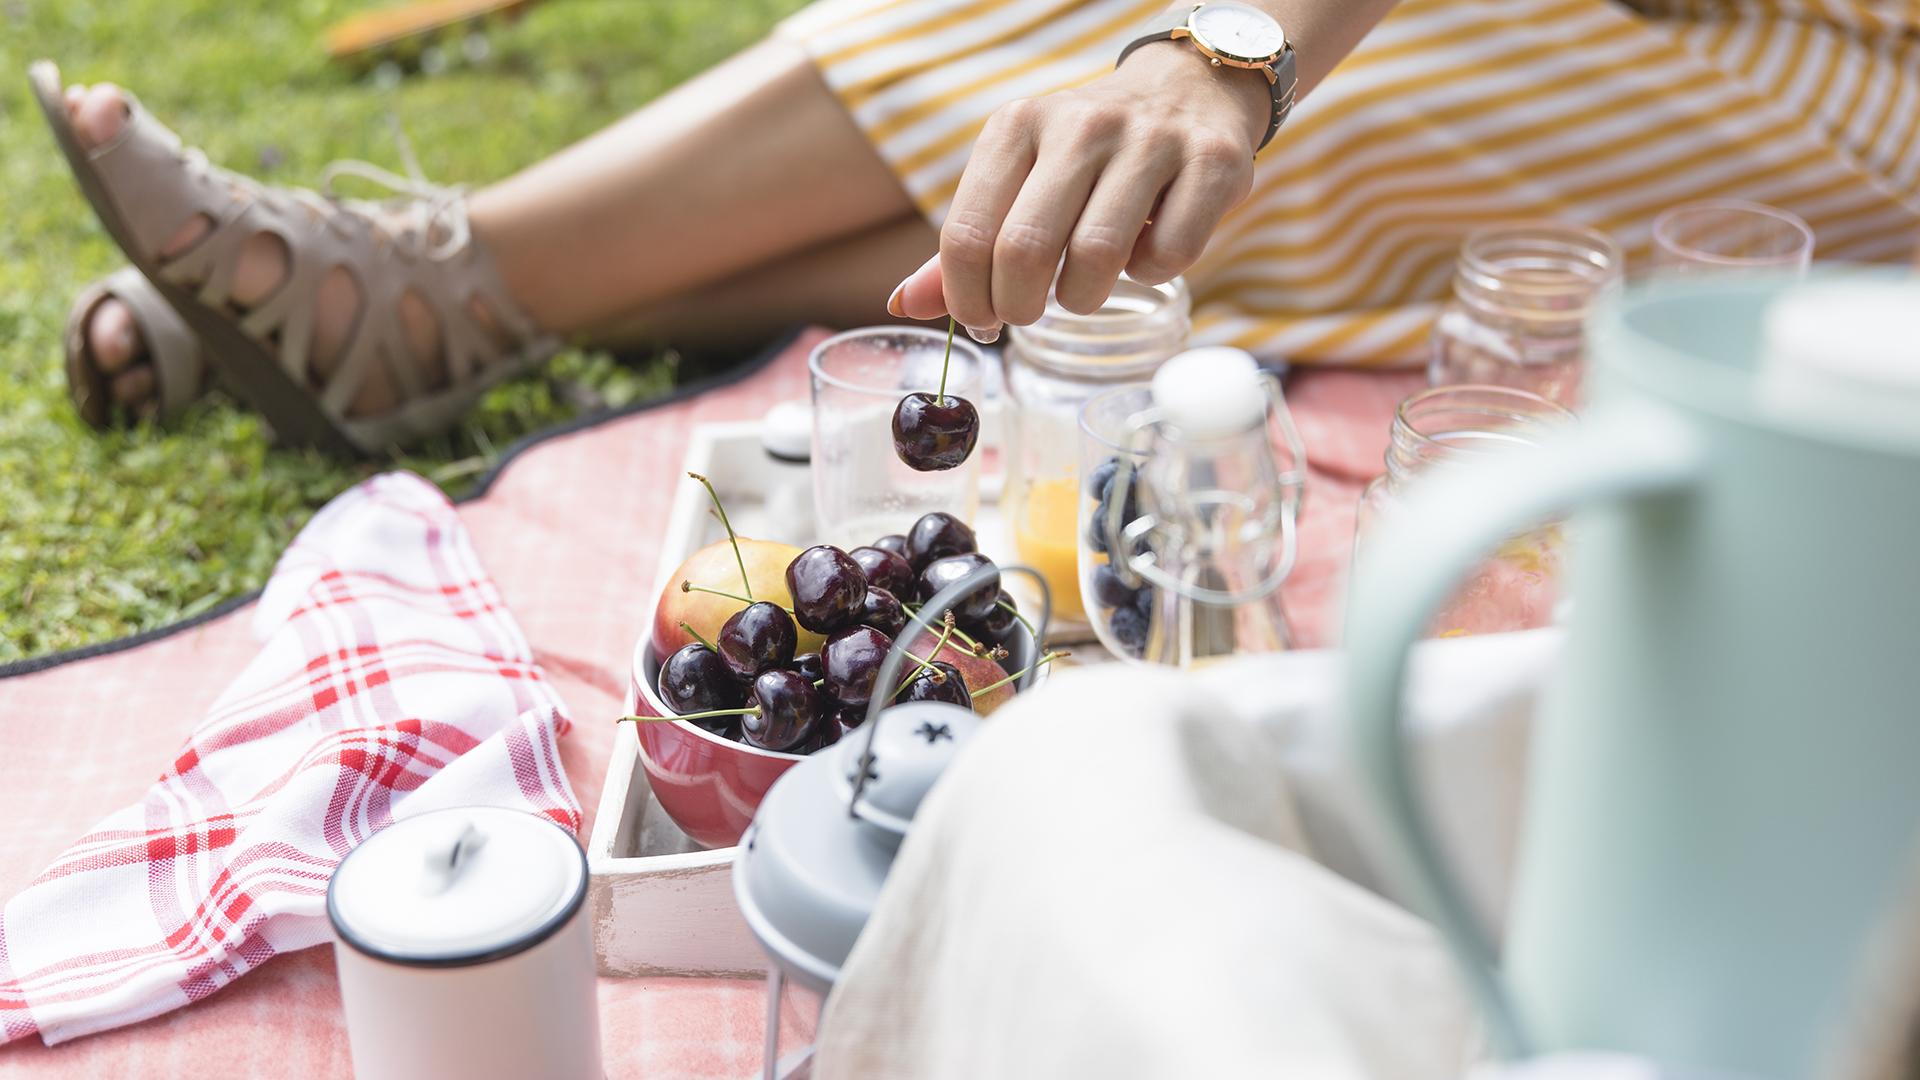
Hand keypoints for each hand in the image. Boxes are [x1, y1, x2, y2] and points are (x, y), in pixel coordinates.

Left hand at [887, 41, 1268, 336]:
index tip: (981, 319)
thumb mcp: (1018, 180)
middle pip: (1025, 251)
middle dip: (1019, 306)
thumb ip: (964, 245)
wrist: (1189, 91)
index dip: (966, 298)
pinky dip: (1152, 274)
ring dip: (1083, 297)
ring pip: (1097, 258)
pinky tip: (1147, 250)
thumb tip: (903, 305)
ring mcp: (1149, 140)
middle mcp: (1080, 125)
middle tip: (1028, 313)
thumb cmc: (1088, 157)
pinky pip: (1169, 256)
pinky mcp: (1211, 163)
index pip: (966, 234)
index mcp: (1017, 126)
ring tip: (1083, 287)